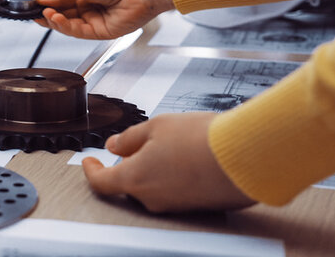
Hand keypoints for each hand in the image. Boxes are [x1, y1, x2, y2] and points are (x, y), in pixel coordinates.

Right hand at [35, 0, 174, 39]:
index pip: (62, 4)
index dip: (48, 6)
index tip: (34, 6)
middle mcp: (90, 9)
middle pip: (64, 17)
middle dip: (49, 16)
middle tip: (36, 13)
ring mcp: (95, 22)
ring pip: (69, 27)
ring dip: (55, 22)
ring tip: (46, 14)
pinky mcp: (101, 33)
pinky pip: (79, 33)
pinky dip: (66, 27)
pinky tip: (58, 19)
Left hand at [83, 113, 255, 212]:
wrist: (246, 157)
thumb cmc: (202, 140)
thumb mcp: (156, 127)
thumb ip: (130, 138)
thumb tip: (114, 145)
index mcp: (134, 178)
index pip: (101, 183)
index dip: (91, 172)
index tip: (89, 162)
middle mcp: (152, 198)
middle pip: (128, 184)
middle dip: (129, 165)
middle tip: (138, 145)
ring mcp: (175, 206)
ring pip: (153, 188)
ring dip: (154, 169)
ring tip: (171, 146)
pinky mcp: (196, 207)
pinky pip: (176, 192)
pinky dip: (175, 176)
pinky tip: (189, 158)